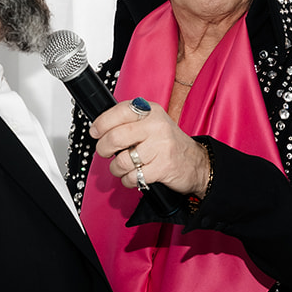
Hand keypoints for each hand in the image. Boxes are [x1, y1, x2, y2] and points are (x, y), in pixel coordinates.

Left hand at [91, 99, 210, 196]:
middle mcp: (156, 126)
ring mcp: (160, 146)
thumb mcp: (154, 123)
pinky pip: (133, 176)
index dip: (101, 123)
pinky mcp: (162, 167)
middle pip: (116, 137)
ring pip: (122, 160)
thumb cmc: (169, 144)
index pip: (119, 111)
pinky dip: (128, 180)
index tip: (95, 132)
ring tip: (121, 167)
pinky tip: (133, 176)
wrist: (196, 163)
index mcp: (151, 111)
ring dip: (116, 168)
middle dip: (103, 148)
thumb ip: (130, 122)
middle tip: (105, 152)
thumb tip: (100, 128)